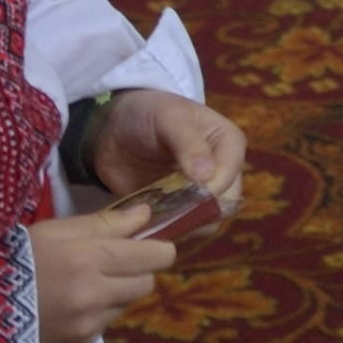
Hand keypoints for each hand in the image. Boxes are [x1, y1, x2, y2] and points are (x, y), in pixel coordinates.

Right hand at [31, 207, 176, 342]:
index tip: (147, 245)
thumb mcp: (55, 230)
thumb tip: (147, 215)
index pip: (155, 256)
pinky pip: (103, 326)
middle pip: (147, 283)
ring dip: (114, 295)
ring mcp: (88, 325)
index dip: (157, 249)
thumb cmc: (14, 259)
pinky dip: (94, 316)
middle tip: (111, 264)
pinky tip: (67, 308)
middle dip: (136, 272)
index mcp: (89, 258)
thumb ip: (105, 223)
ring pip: (125, 305)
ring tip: (81, 287)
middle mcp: (95, 295)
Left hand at [86, 85, 251, 221]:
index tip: (184, 191)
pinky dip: (164, 230)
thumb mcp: (169, 118)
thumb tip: (208, 176)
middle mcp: (220, 173)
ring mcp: (199, 196)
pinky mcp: (177, 211)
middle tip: (165, 208)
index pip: (230, 175)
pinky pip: (180, 230)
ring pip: (203, 224)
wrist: (113, 126)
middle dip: (195, 211)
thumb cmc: (148, 112)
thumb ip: (189, 144)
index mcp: (228, 145)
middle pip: (222, 205)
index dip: (210, 188)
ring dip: (179, 224)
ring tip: (152, 213)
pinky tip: (145, 220)